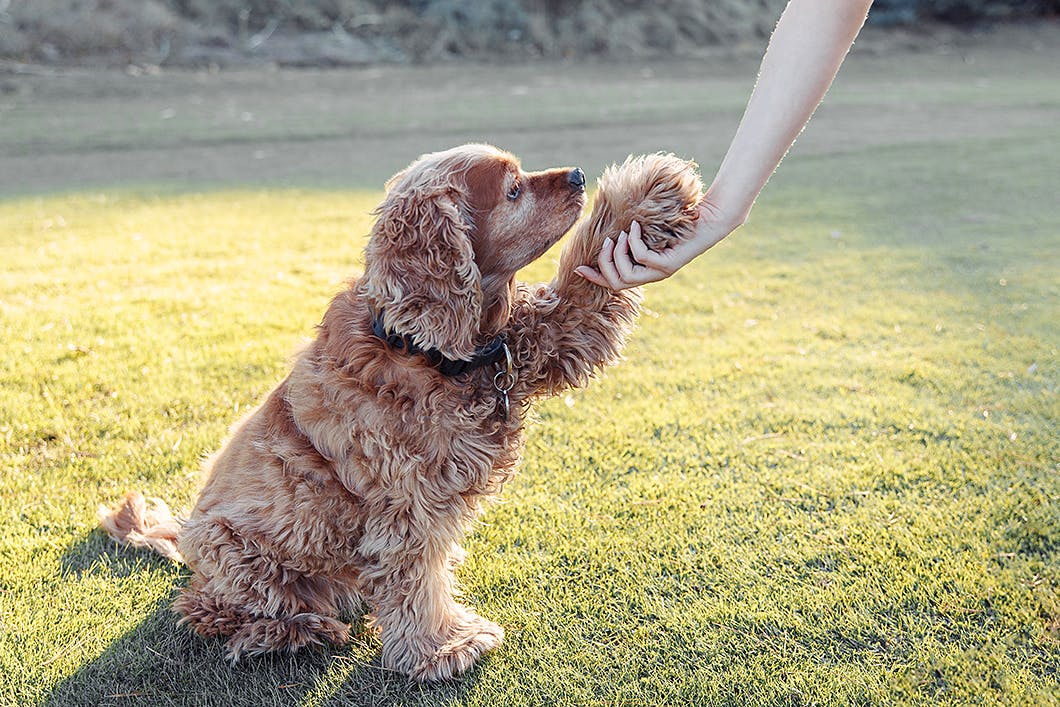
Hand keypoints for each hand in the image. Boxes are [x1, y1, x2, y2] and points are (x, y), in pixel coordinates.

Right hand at [575, 200, 737, 290]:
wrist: (711, 217)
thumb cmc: (680, 220)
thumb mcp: (651, 229)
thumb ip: (632, 236)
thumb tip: (609, 230)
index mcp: (647, 271)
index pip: (616, 283)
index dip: (596, 278)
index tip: (580, 268)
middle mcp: (654, 275)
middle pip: (617, 283)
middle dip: (605, 262)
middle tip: (607, 240)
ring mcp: (662, 271)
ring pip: (626, 274)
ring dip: (618, 253)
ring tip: (622, 233)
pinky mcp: (670, 263)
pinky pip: (641, 257)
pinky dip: (633, 241)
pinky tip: (636, 227)